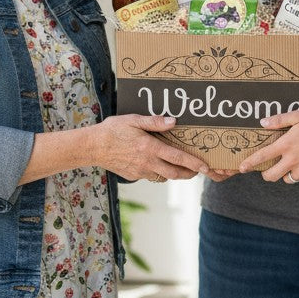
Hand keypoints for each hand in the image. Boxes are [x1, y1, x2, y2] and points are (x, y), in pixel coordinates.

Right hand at [94, 114, 208, 181]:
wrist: (92, 147)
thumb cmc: (112, 130)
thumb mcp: (133, 120)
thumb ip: (154, 122)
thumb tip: (173, 121)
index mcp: (149, 148)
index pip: (177, 158)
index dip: (194, 163)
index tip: (206, 167)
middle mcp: (147, 163)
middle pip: (175, 173)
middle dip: (189, 173)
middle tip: (198, 169)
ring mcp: (140, 171)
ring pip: (164, 177)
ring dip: (175, 173)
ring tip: (182, 167)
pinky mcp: (134, 176)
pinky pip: (151, 176)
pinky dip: (160, 172)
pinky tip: (159, 164)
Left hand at [236, 109, 298, 182]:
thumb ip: (279, 120)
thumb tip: (263, 122)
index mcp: (286, 145)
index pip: (262, 157)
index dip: (249, 163)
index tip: (241, 168)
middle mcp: (293, 160)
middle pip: (271, 176)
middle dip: (266, 174)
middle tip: (268, 169)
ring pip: (288, 179)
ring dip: (286, 173)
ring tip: (292, 162)